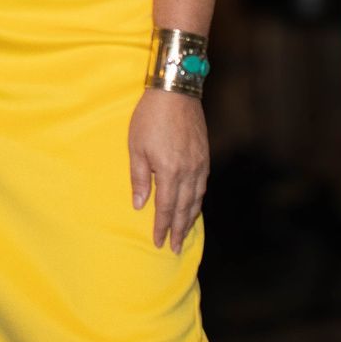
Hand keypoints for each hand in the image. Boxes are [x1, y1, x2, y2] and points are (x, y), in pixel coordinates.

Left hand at [128, 88, 208, 253]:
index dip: (162, 227)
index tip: (159, 242)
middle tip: (174, 248)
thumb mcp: (136, 147)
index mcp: (169, 171)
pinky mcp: (205, 157)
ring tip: (184, 233)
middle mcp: (189, 172)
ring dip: (189, 218)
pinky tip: (193, 206)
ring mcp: (200, 165)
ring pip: (196, 199)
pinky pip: (202, 187)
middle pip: (184, 209)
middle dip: (178, 230)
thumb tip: (139, 204)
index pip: (165, 208)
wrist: (176, 93)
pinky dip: (197, 201)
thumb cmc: (150, 118)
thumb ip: (139, 178)